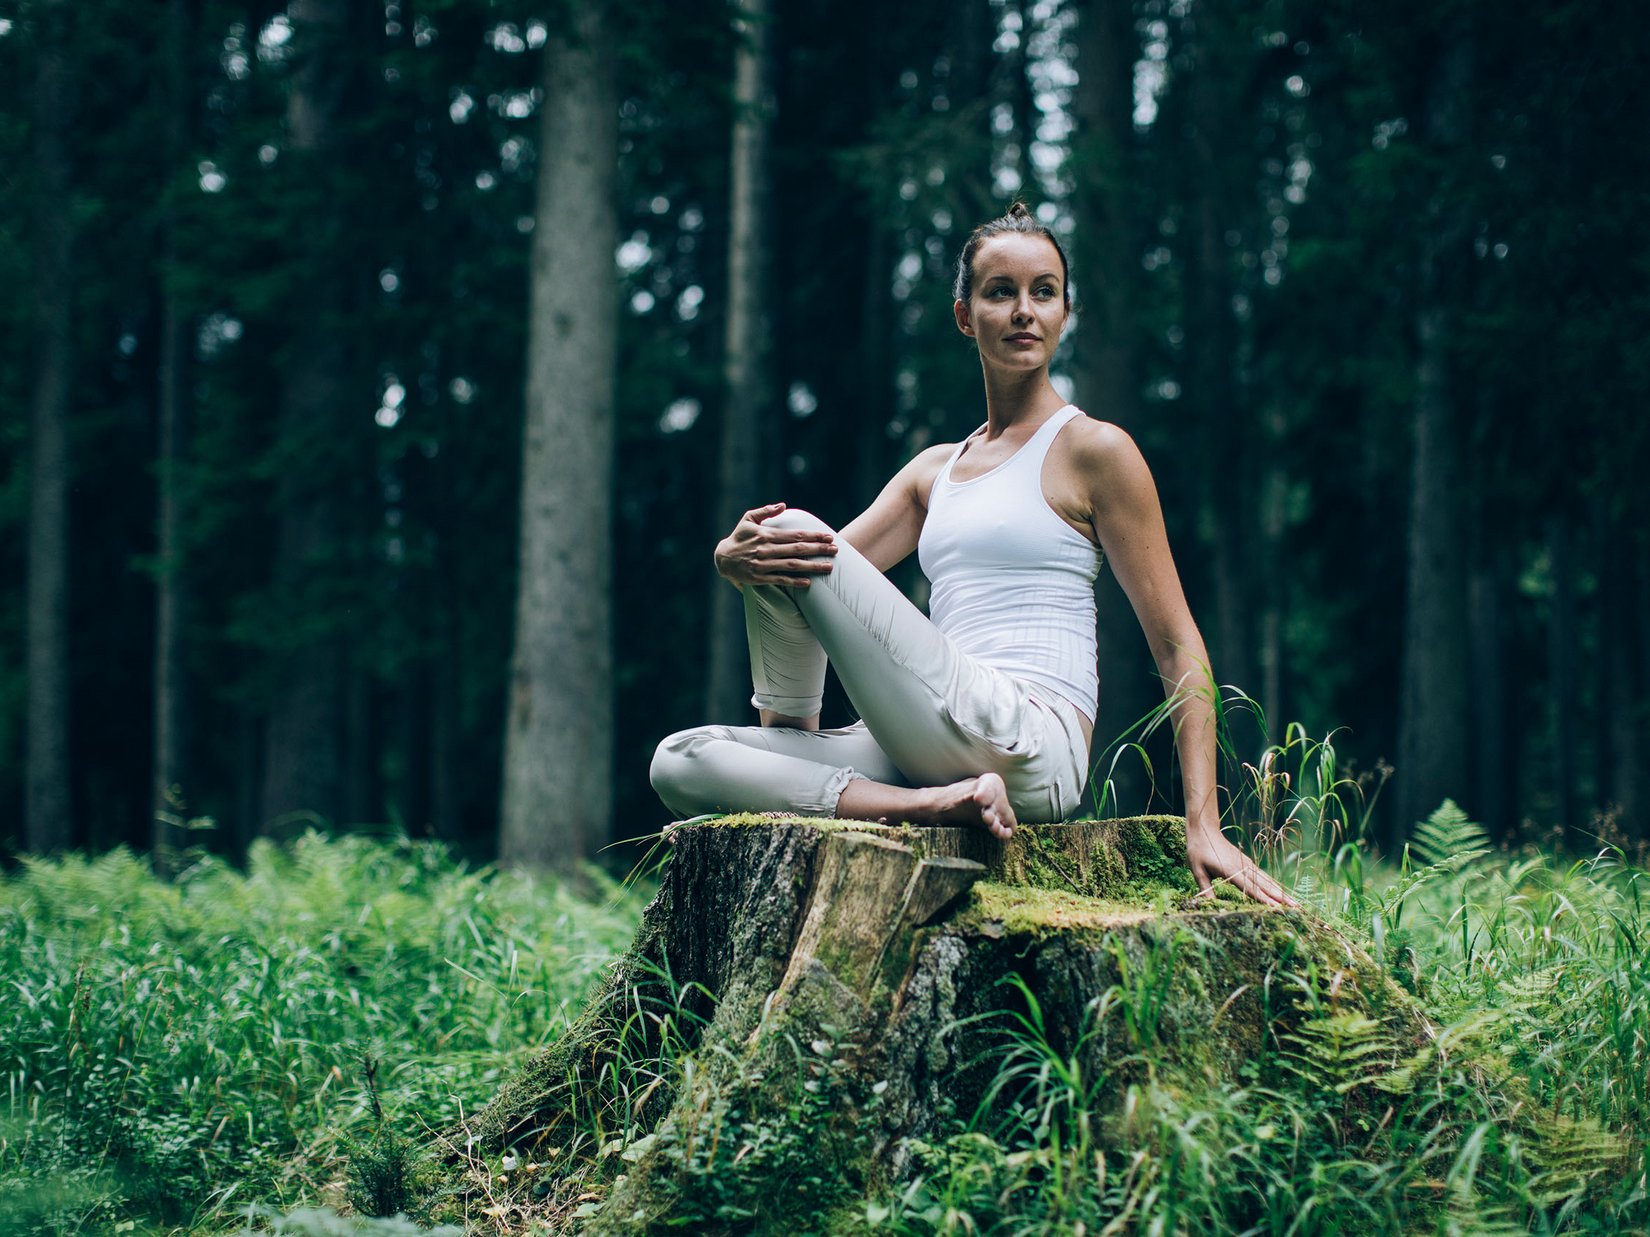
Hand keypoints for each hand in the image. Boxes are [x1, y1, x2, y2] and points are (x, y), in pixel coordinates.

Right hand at [713, 502, 837, 587]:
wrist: (722, 559)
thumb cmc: (738, 537)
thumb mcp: (748, 519)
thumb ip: (765, 511)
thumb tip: (783, 505)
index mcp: (765, 534)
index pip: (794, 535)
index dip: (813, 536)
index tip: (828, 537)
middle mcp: (766, 550)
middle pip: (798, 549)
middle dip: (818, 550)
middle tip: (835, 550)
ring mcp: (763, 565)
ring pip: (792, 565)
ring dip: (812, 566)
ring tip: (828, 567)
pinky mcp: (759, 578)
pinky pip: (779, 580)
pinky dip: (794, 582)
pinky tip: (808, 582)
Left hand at [1185, 820, 1297, 908]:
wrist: (1204, 830)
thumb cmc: (1198, 850)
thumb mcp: (1197, 869)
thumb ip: (1205, 888)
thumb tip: (1208, 904)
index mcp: (1231, 870)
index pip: (1250, 887)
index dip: (1263, 898)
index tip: (1276, 907)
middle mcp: (1242, 867)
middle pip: (1265, 885)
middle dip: (1281, 898)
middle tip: (1296, 907)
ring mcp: (1247, 864)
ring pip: (1267, 880)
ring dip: (1281, 892)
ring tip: (1295, 902)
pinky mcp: (1247, 863)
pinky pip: (1263, 876)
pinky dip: (1274, 885)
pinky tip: (1281, 892)